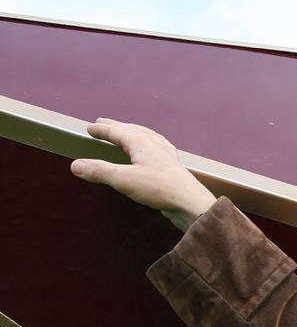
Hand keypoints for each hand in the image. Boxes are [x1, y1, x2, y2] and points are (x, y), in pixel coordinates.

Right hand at [72, 119, 216, 231]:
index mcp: (141, 142)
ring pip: (146, 136)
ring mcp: (165, 154)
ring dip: (132, 132)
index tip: (90, 128)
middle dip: (116, 127)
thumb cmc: (160, 188)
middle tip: (103, 123)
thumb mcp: (123, 180)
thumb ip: (100, 171)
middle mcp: (154, 144)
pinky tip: (151, 149)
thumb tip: (76, 165)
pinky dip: (147, 142)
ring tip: (125, 131)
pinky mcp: (171, 166)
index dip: (102, 130)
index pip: (117, 131)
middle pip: (132, 130)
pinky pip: (156, 146)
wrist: (190, 203)